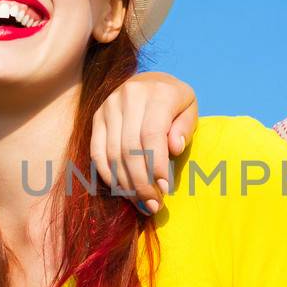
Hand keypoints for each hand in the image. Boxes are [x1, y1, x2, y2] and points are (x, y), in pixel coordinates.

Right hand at [90, 72, 196, 214]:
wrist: (149, 81)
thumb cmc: (175, 101)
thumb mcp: (189, 108)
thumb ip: (185, 128)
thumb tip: (174, 149)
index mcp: (157, 93)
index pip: (152, 135)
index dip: (156, 165)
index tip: (164, 189)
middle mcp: (129, 96)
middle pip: (130, 148)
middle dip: (141, 182)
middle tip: (153, 205)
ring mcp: (109, 106)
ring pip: (112, 154)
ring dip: (125, 184)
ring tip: (141, 203)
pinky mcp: (97, 117)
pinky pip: (97, 152)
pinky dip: (108, 175)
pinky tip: (122, 190)